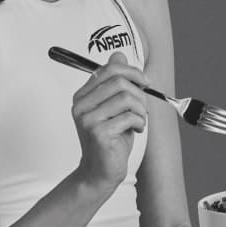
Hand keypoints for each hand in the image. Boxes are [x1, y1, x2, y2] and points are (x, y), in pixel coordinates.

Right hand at [70, 51, 148, 188]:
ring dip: (141, 110)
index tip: (145, 82)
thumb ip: (115, 82)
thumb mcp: (115, 107)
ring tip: (139, 121)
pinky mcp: (98, 132)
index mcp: (83, 95)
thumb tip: (118, 55)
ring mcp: (87, 119)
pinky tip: (135, 130)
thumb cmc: (110, 139)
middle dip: (139, 93)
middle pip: (119, 82)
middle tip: (142, 108)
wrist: (100, 172)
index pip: (108, 70)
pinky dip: (139, 122)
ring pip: (127, 98)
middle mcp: (81, 105)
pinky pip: (129, 116)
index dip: (132, 72)